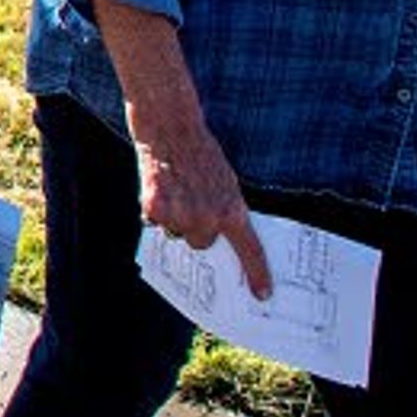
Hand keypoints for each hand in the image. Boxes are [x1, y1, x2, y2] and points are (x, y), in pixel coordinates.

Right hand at [135, 117, 269, 300]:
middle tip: (191, 200)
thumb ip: (224, 209)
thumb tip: (217, 233)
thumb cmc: (199, 148)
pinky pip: (154, 221)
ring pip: (177, 233)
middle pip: (202, 243)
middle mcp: (208, 217)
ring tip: (173, 188)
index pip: (249, 250)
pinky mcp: (154, 206)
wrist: (169, 121)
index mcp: (232, 210)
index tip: (262, 294)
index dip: (257, 274)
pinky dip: (154, 209)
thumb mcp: (225, 180)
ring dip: (174, 218)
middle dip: (197, 228)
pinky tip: (157, 186)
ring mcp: (181, 214)